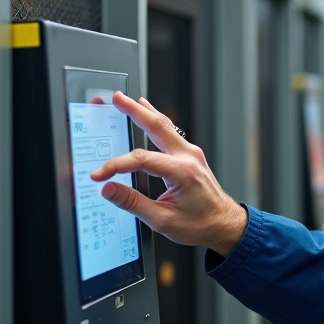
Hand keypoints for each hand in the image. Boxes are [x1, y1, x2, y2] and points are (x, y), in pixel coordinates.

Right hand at [91, 92, 247, 256]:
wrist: (224, 224)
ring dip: (146, 112)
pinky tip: (149, 114)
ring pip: (165, 126)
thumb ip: (133, 203)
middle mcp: (189, 157)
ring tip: (129, 100)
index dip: (115, 166)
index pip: (141, 160)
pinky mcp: (191, 156)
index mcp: (182, 172)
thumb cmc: (200, 224)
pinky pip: (171, 133)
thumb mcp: (163, 220)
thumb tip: (109, 190)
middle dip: (134, 111)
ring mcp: (192, 154)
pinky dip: (157, 122)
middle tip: (117, 98)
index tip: (99, 175)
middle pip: (157, 126)